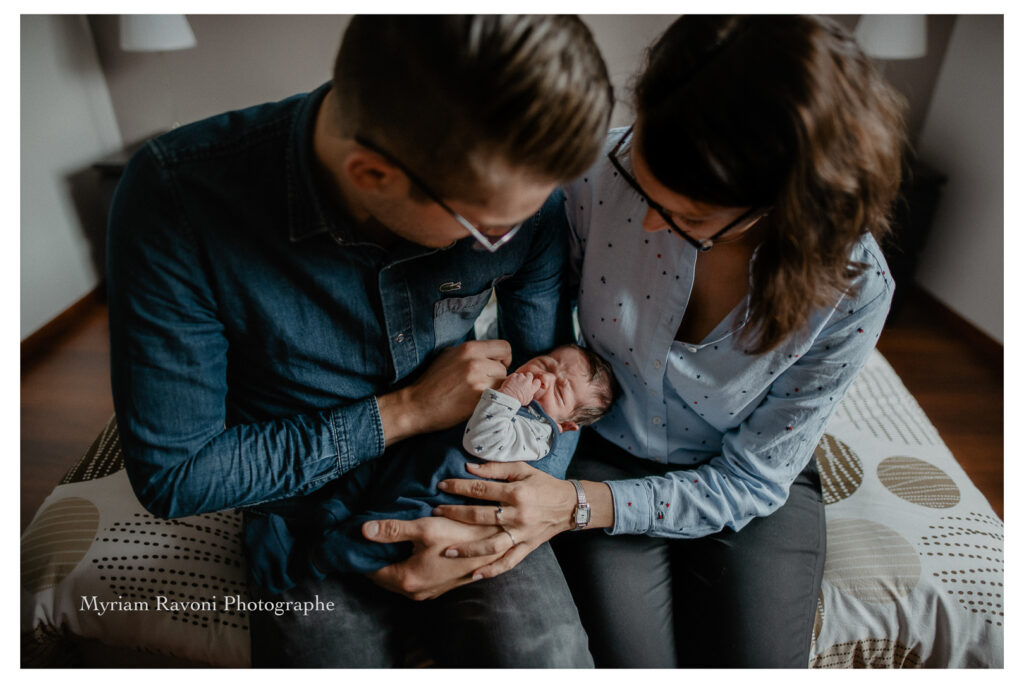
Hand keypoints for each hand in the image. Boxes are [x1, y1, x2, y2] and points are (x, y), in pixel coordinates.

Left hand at [363, 515, 504, 600]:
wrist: (494, 545)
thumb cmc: (460, 535)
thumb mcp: (424, 528)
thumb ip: (392, 530)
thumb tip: (364, 530)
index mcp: (407, 581)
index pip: (370, 571)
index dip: (363, 554)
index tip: (359, 539)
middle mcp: (417, 593)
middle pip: (385, 577)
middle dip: (377, 558)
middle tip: (372, 537)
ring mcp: (430, 592)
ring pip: (401, 578)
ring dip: (394, 562)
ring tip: (390, 541)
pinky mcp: (441, 587)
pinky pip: (416, 578)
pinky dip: (409, 565)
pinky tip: (413, 549)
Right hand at [378, 340, 511, 444]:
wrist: (415, 405)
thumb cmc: (431, 382)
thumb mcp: (449, 355)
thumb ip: (471, 352)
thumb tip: (491, 354)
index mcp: (469, 348)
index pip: (505, 348)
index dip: (503, 358)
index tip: (496, 367)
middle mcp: (476, 362)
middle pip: (504, 369)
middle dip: (496, 377)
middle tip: (481, 385)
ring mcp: (478, 382)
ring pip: (502, 385)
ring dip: (494, 390)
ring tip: (476, 395)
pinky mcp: (478, 400)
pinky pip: (497, 398)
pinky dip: (490, 401)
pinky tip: (475, 403)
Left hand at [433, 461, 578, 580]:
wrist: (570, 506)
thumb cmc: (543, 484)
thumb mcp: (522, 469)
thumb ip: (496, 468)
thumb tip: (469, 468)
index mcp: (517, 493)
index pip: (481, 489)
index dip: (459, 487)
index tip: (441, 486)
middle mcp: (518, 515)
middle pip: (480, 516)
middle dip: (455, 514)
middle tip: (435, 512)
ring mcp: (522, 534)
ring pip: (491, 545)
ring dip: (468, 549)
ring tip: (446, 550)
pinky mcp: (527, 548)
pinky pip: (508, 562)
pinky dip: (491, 570)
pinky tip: (474, 575)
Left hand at [497, 371, 540, 405]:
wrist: (507, 398)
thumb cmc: (517, 402)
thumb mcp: (527, 400)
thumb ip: (530, 394)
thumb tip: (530, 391)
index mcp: (532, 388)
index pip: (538, 381)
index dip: (534, 382)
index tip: (531, 384)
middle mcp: (527, 381)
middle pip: (530, 375)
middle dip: (527, 377)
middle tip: (523, 382)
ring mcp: (520, 377)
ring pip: (522, 374)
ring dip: (519, 378)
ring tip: (515, 383)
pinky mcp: (513, 375)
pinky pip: (515, 374)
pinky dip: (513, 378)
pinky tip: (511, 382)